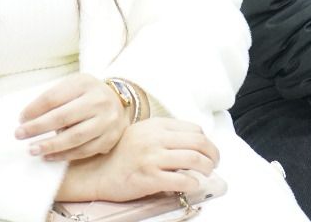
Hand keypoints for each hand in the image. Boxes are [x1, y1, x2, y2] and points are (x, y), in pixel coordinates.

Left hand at [16, 73, 131, 160]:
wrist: (119, 102)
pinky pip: (84, 151)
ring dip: (50, 145)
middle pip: (63, 117)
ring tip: (32, 149)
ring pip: (74, 137)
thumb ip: (54, 99)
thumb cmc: (87, 95)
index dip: (34, 109)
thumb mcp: (73, 87)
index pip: (54, 97)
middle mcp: (99, 101)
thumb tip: (27, 119)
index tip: (21, 118)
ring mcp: (107, 121)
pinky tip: (49, 156)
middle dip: (37, 127)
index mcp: (85, 84)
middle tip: (19, 135)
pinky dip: (64, 155)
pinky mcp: (110, 138)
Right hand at [55, 117, 219, 201]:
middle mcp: (155, 139)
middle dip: (213, 154)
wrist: (95, 171)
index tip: (208, 150)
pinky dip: (193, 183)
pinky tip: (193, 185)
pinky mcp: (149, 177)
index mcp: (156, 126)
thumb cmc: (119, 154)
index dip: (206, 141)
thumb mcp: (142, 133)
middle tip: (215, 162)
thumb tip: (192, 142)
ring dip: (207, 168)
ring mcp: (152, 158)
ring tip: (207, 173)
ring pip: (194, 159)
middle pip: (199, 142)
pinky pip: (181, 180)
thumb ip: (164, 134)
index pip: (194, 129)